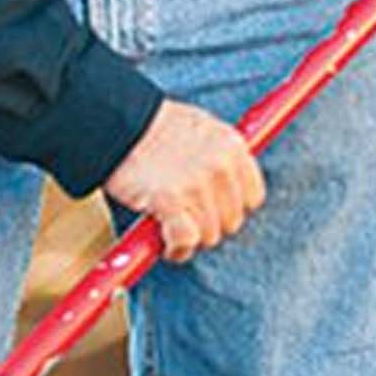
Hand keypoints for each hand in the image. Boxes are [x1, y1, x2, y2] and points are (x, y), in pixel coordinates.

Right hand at [104, 100, 266, 262]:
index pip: (253, 197)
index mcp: (233, 147)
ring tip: (172, 231)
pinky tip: (168, 247)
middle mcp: (220, 167)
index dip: (230, 209)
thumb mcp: (203, 129)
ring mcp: (196, 185)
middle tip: (187, 221)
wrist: (122, 125)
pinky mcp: (169, 201)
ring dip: (189, 240)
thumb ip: (220, 157)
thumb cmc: (157, 128)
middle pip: (231, 221)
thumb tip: (223, 186)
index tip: (213, 211)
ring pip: (208, 235)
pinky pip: (185, 240)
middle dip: (209, 226)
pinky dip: (177, 249)